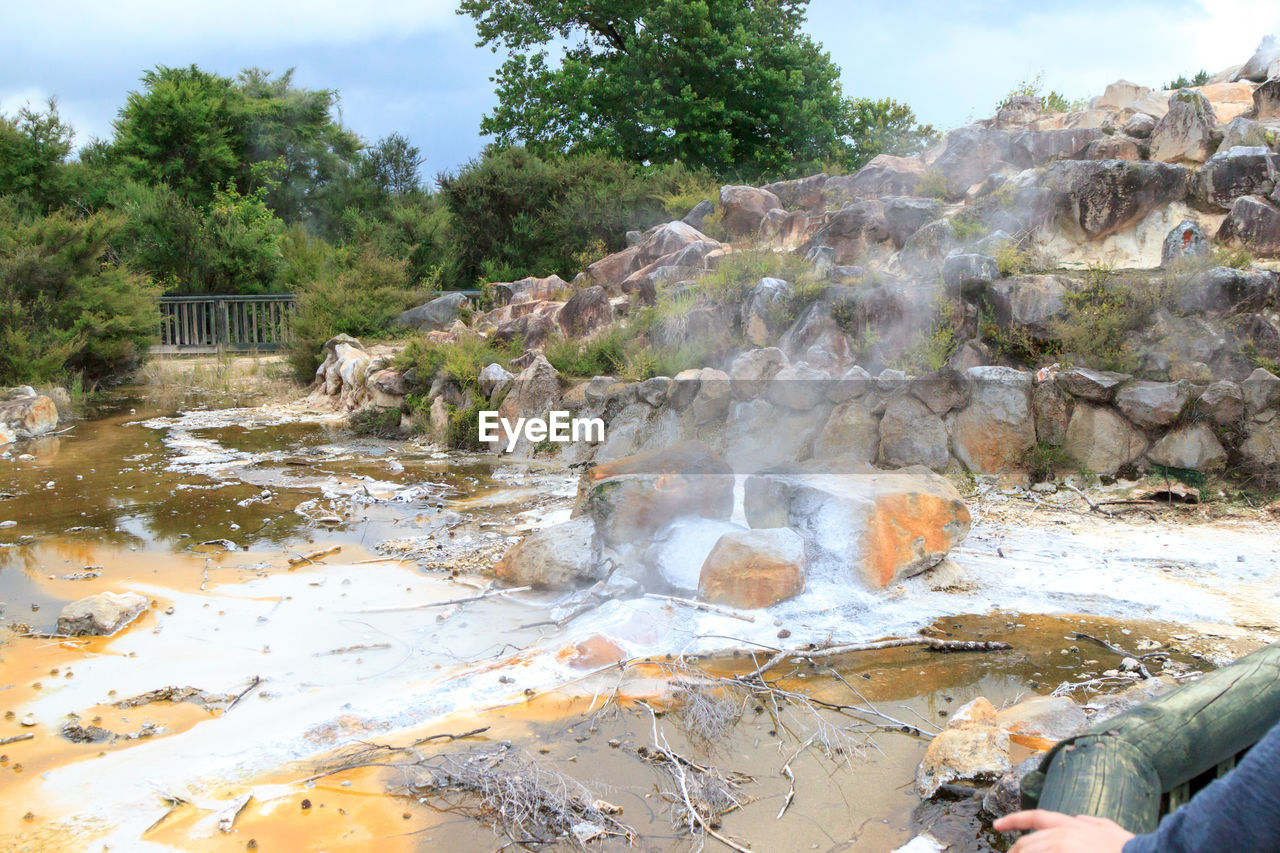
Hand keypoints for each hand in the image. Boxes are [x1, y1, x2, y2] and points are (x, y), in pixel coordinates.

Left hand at [993, 809, 1134, 851]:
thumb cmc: (1129, 847)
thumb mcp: (1110, 828)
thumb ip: (1093, 823)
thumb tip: (1079, 818)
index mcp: (1070, 824)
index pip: (1034, 817)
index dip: (1013, 820)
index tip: (996, 825)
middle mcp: (1062, 833)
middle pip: (1026, 843)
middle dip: (1015, 851)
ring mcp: (1062, 848)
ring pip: (1031, 852)